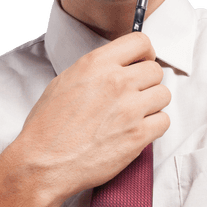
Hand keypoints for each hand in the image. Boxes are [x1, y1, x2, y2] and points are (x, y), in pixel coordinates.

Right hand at [0, 32, 170, 206]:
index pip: (140, 42)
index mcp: (96, 64)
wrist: (43, 164)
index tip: (142, 64)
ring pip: (163, 95)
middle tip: (135, 97)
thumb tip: (115, 69)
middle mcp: (116, 82)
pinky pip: (164, 122)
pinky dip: (155, 127)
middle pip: (155, 71)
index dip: (145, 54)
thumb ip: (95, 71)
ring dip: (152, 105)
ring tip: (134, 116)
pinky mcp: (138, 135)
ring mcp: (130, 109)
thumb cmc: (47, 128)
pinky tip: (138, 131)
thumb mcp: (64, 83)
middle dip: (148, 83)